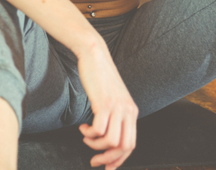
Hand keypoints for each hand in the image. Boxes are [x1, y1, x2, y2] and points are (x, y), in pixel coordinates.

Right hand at [77, 44, 137, 168]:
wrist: (95, 55)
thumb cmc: (100, 77)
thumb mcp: (112, 98)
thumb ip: (114, 114)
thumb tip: (106, 135)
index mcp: (132, 112)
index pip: (131, 144)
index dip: (119, 159)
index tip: (107, 167)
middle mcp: (128, 111)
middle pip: (124, 147)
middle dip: (108, 159)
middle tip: (94, 161)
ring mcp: (117, 107)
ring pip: (112, 141)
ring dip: (96, 146)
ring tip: (86, 138)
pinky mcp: (104, 103)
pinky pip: (99, 130)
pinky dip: (89, 134)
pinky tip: (83, 128)